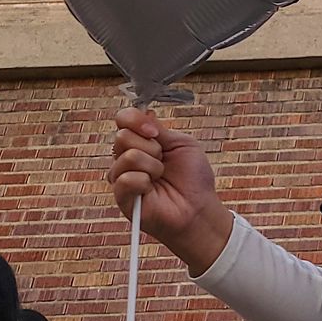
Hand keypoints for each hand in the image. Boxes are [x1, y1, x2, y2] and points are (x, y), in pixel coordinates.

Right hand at [107, 107, 232, 275]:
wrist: (199, 208)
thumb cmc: (193, 178)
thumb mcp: (181, 144)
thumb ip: (159, 129)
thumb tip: (143, 112)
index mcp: (140, 142)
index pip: (123, 119)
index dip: (136, 120)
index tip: (156, 133)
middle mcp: (127, 157)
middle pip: (122, 136)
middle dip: (151, 146)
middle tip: (163, 161)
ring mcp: (122, 177)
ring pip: (127, 156)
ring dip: (153, 166)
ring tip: (161, 177)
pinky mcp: (122, 198)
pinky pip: (125, 179)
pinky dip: (144, 181)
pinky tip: (152, 190)